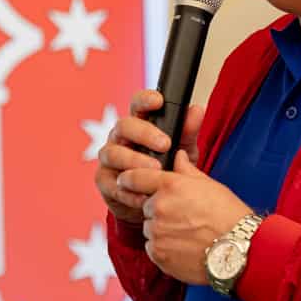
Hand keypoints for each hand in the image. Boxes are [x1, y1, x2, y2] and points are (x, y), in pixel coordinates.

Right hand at [94, 90, 204, 224]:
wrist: (158, 201)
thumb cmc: (169, 168)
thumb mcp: (183, 149)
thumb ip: (188, 131)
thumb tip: (197, 110)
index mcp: (139, 123)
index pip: (137, 104)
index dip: (145, 99)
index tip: (158, 101)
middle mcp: (121, 137)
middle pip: (123, 126)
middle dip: (144, 133)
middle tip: (165, 144)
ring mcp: (110, 158)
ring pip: (113, 153)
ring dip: (134, 161)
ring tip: (156, 169)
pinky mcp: (104, 181)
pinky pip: (112, 183)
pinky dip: (129, 190)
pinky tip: (144, 195)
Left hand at [118, 150, 251, 285]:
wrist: (239, 250)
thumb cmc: (229, 215)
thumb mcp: (209, 185)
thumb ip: (186, 170)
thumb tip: (178, 155)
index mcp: (170, 186)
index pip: (134, 177)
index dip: (129, 178)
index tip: (126, 181)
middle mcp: (158, 208)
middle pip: (145, 206)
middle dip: (158, 210)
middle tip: (183, 217)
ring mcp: (157, 233)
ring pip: (149, 228)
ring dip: (161, 230)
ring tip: (188, 234)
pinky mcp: (158, 254)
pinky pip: (152, 248)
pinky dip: (164, 249)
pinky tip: (185, 248)